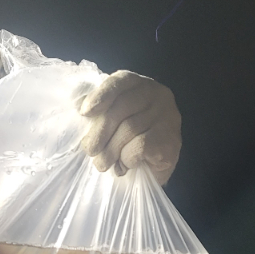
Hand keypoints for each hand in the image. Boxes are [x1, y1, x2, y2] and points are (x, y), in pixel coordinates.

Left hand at [79, 71, 181, 185]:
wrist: (152, 172)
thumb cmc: (126, 144)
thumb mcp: (113, 123)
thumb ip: (101, 113)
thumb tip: (83, 111)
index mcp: (140, 85)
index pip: (121, 81)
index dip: (102, 95)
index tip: (84, 112)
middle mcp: (158, 95)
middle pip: (122, 107)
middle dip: (100, 132)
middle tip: (90, 150)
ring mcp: (168, 117)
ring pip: (129, 128)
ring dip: (110, 150)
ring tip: (102, 164)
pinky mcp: (171, 140)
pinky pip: (140, 146)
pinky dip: (126, 159)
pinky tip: (124, 166)